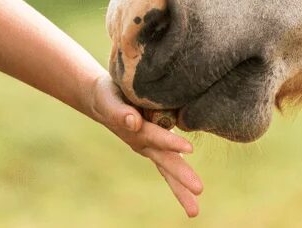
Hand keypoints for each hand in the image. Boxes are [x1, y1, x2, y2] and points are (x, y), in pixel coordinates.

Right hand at [87, 75, 202, 216]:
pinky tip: (192, 188)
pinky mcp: (154, 141)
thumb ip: (119, 112)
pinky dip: (180, 170)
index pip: (156, 137)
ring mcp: (149, 146)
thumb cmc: (108, 96)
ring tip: (195, 206)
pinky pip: (169, 157)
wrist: (102, 97)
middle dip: (182, 177)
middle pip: (166, 162)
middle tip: (199, 190)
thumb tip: (133, 122)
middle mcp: (144, 143)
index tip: (189, 149)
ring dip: (182, 185)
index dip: (171, 142)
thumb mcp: (108, 101)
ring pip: (168, 166)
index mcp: (136, 132)